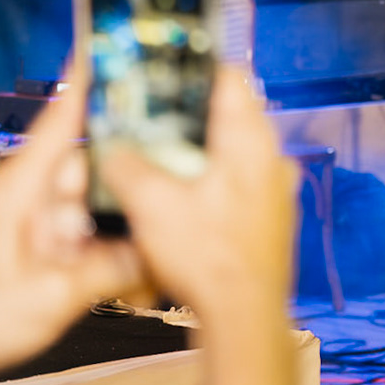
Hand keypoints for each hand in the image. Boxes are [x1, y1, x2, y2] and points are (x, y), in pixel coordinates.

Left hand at [0, 74, 144, 384]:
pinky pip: (80, 228)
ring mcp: (29, 217)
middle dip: (130, 176)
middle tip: (171, 181)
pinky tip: (128, 266)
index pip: (62, 118)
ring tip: (150, 242)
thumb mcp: (52, 298)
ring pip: (91, 200)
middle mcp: (25, 194)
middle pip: (93, 162)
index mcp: (21, 189)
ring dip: (118, 220)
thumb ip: (110, 269)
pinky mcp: (34, 239)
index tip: (112, 46)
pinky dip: (104, 243)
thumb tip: (157, 249)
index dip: (90, 81)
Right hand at [102, 67, 298, 326]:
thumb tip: (110, 150)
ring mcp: (274, 190)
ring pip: (230, 153)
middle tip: (146, 119)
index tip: (161, 68)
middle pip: (226, 117)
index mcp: (251, 141)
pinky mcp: (267, 219)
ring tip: (154, 161)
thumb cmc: (208, 260)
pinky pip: (234, 186)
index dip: (191, 68)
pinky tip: (177, 201)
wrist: (242, 316)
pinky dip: (206, 185)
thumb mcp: (150, 204)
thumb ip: (125, 166)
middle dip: (184, 117)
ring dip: (194, 155)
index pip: (227, 78)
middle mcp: (271, 159)